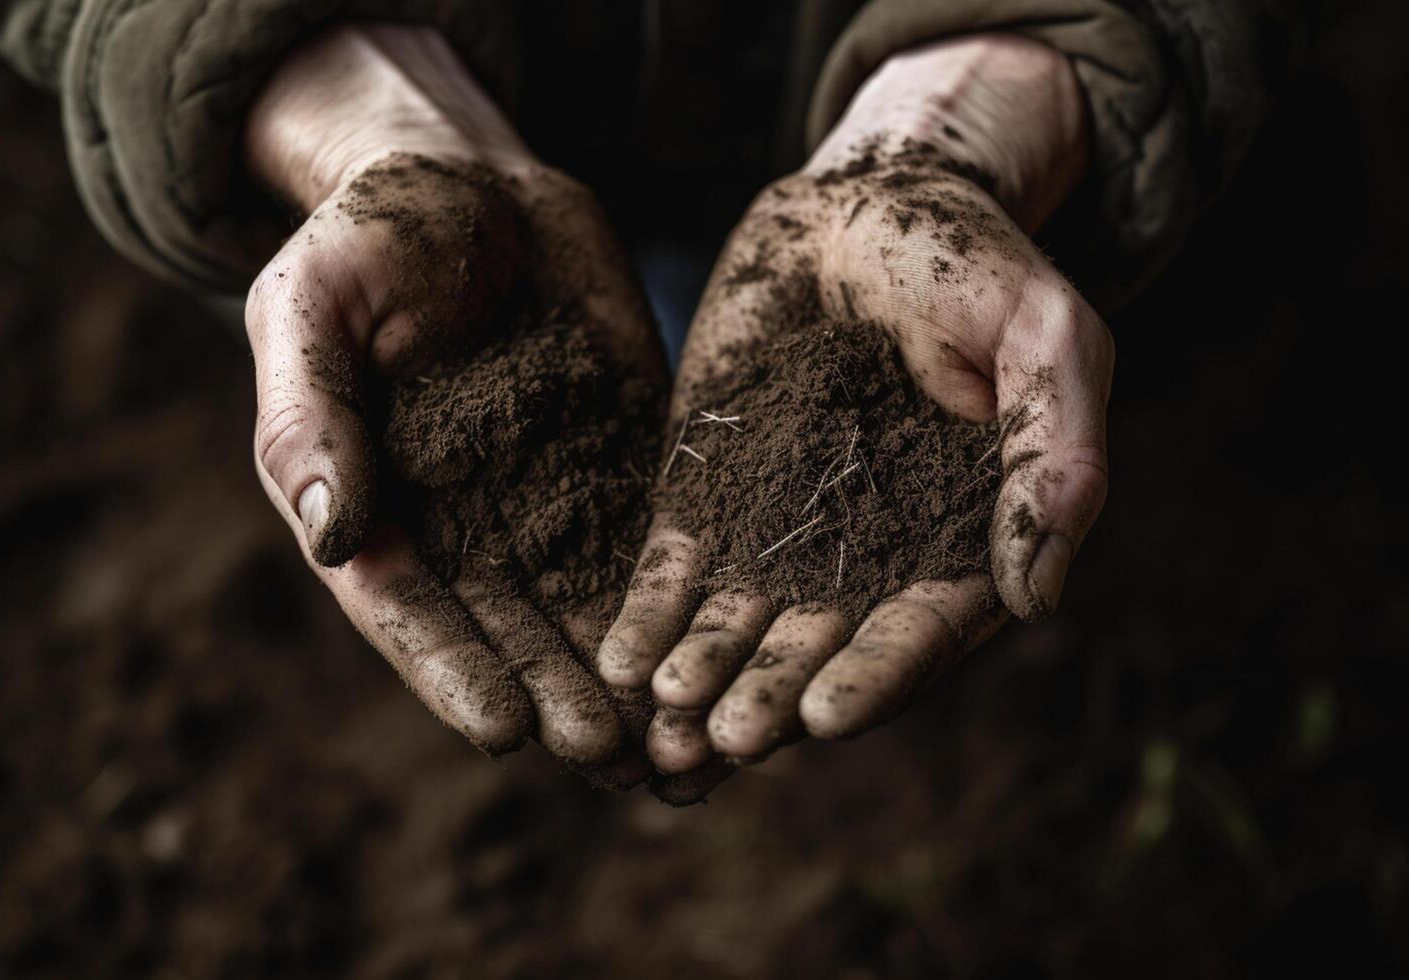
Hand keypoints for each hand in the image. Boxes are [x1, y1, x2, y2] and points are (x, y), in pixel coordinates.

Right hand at [242, 24, 665, 782]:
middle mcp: (467, 524)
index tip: (504, 731)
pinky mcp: (624, 463)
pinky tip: (727, 646)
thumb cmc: (369, 236)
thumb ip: (311, 418)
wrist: (474, 182)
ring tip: (681, 741)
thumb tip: (334, 536)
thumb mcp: (314, 308)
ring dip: (633, 676)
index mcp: (379, 505)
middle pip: (515, 629)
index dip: (454, 670)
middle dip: (563, 694)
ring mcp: (551, 498)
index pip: (413, 608)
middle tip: (615, 758)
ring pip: (593, 605)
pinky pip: (657, 538)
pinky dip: (687, 598)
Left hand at [598, 35, 1114, 771]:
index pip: (921, 626)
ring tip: (658, 722)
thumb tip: (1037, 596)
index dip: (878, 673)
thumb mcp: (1049, 340)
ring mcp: (781, 522)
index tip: (827, 714)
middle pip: (817, 642)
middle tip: (725, 736)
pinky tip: (618, 656)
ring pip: (740, 617)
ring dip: (701, 672)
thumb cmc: (977, 267)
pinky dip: (651, 608)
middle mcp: (867, 551)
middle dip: (771, 693)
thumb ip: (1055, 457)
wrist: (872, 199)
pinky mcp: (712, 484)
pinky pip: (677, 556)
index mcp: (957, 537)